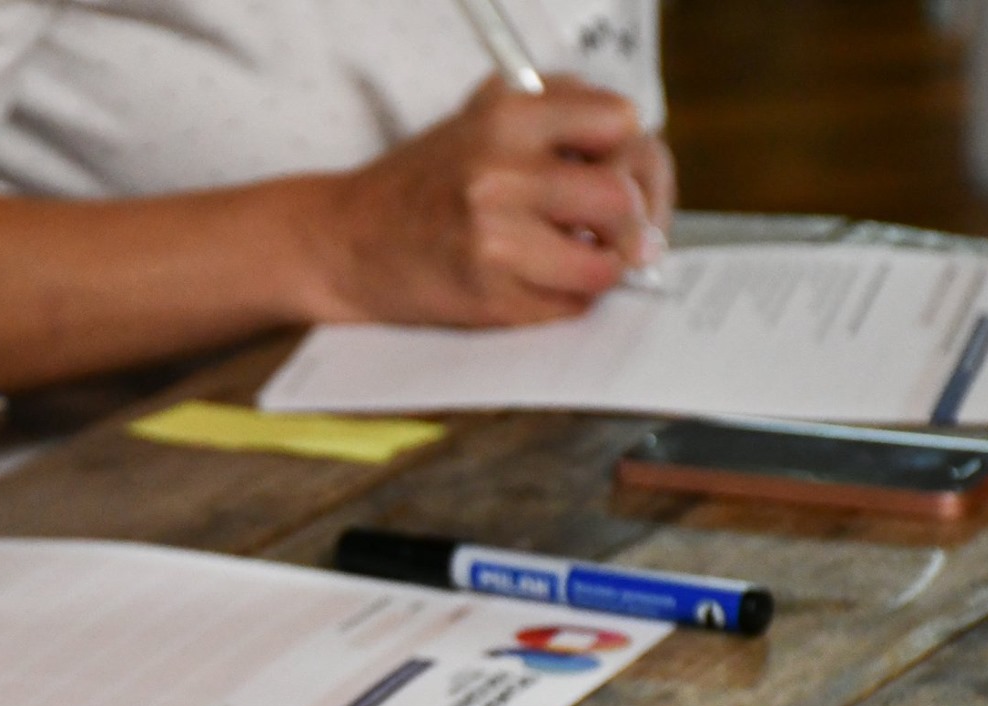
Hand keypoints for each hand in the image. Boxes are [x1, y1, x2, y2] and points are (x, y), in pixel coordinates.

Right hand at [307, 75, 673, 327]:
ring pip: (606, 262)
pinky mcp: (488, 295)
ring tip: (578, 261)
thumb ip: (560, 126)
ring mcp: (493, 238)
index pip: (621, 123)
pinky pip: (571, 306)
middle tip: (620, 233)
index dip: (631, 153)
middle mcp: (498, 173)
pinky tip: (538, 285)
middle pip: (623, 198)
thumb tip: (642, 175)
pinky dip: (568, 301)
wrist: (345, 241)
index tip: (619, 173)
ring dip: (603, 268)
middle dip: (632, 221)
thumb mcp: (484, 120)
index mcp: (505, 116)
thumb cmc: (426, 183)